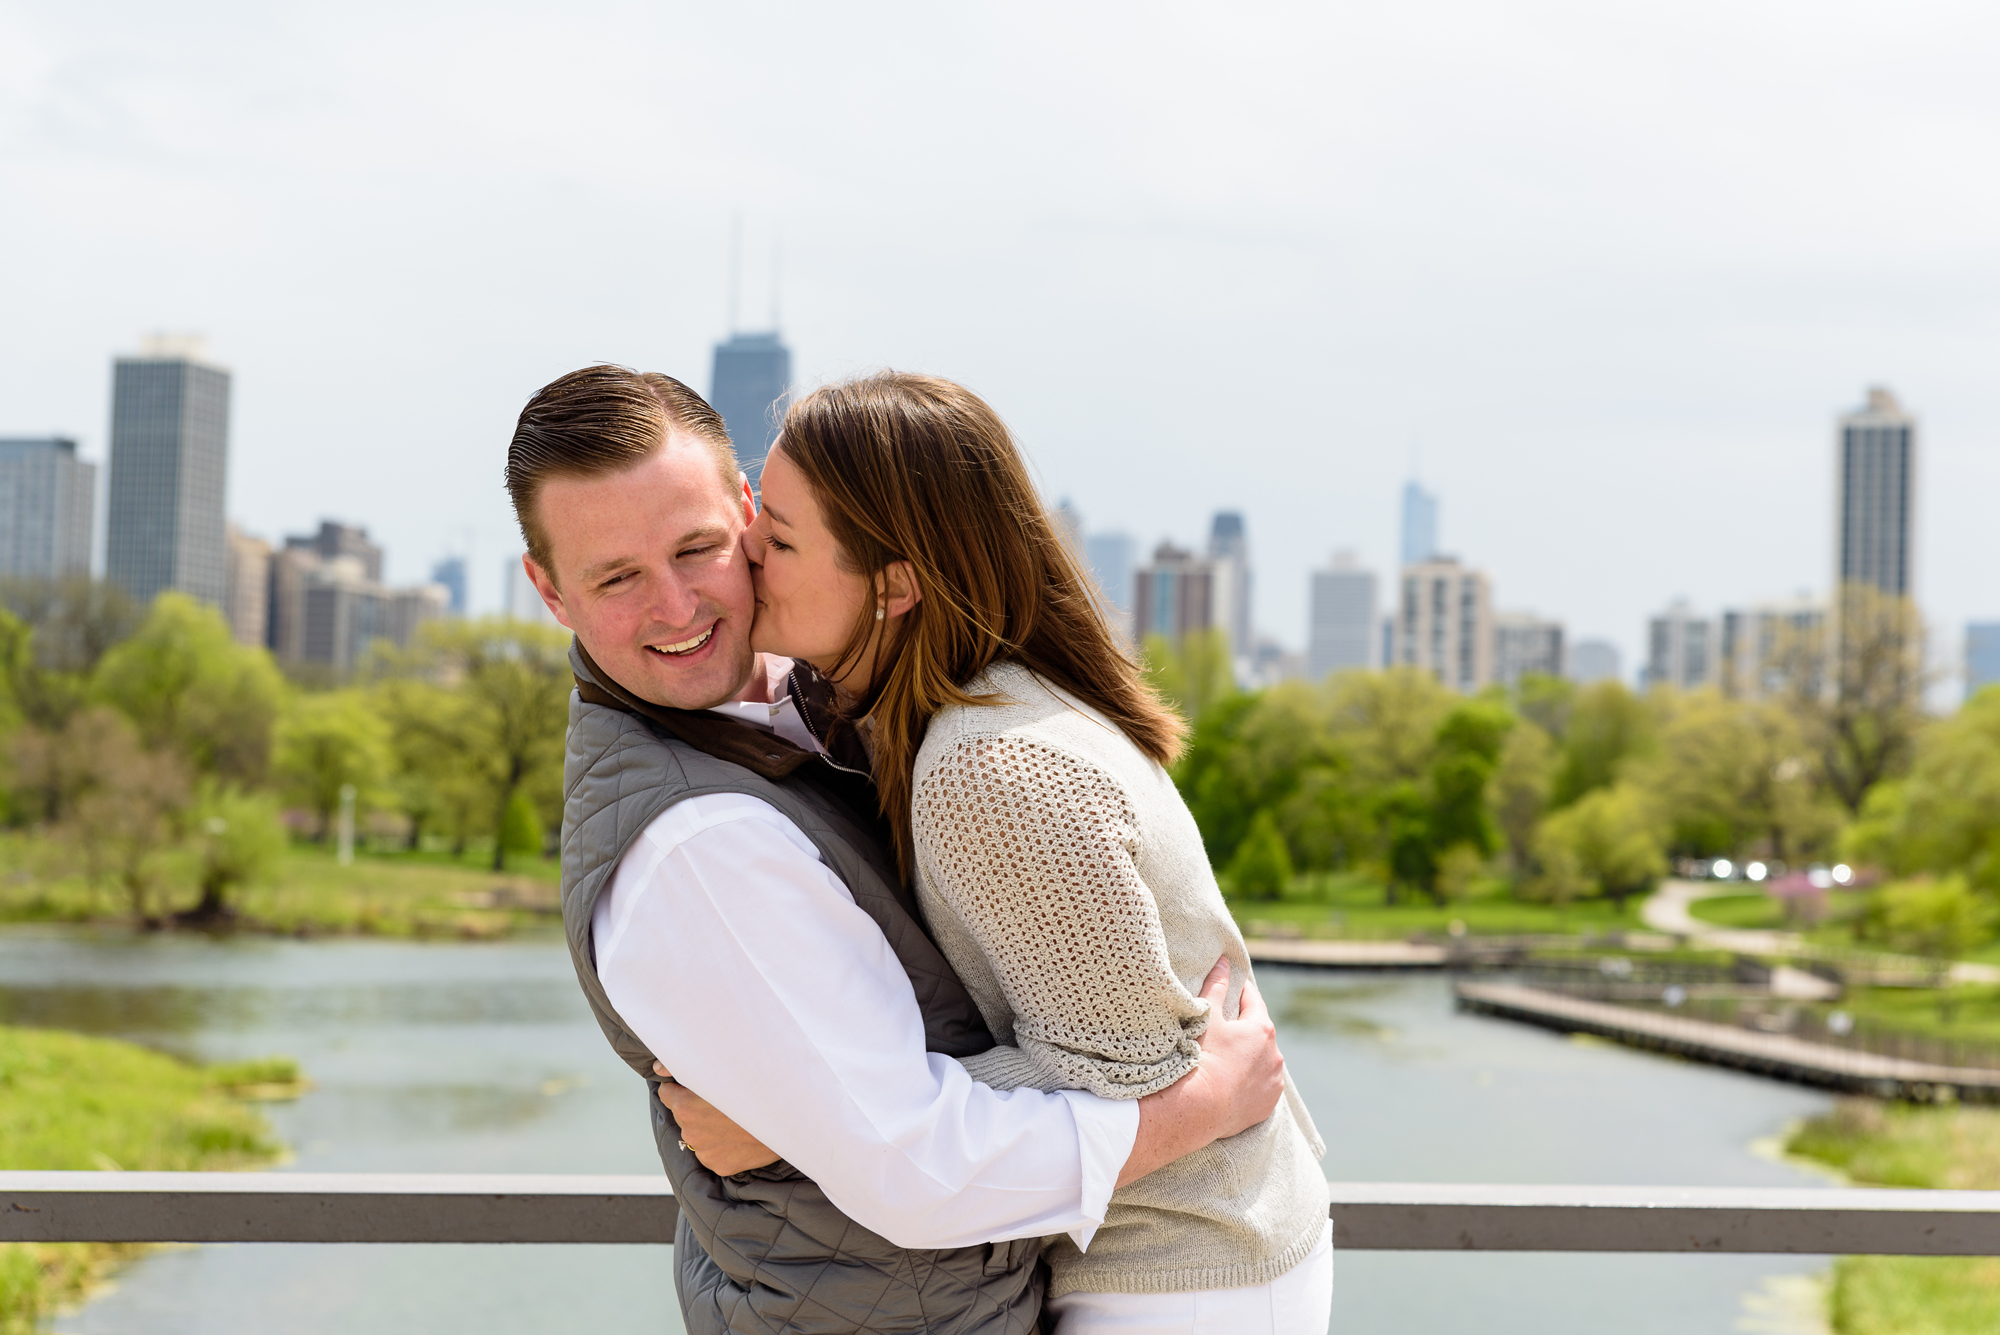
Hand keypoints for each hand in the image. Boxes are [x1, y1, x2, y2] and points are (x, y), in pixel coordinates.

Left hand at [653, 1062, 781, 1175]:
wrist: (789, 1118)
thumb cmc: (755, 1088)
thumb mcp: (719, 1070)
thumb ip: (680, 1068)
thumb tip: (657, 1068)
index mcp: (685, 1107)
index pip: (667, 1094)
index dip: (682, 1088)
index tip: (697, 1087)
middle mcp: (689, 1132)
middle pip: (684, 1115)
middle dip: (696, 1108)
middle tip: (721, 1101)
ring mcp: (704, 1152)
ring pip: (699, 1135)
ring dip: (709, 1127)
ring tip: (734, 1118)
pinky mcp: (719, 1166)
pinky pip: (713, 1152)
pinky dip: (722, 1144)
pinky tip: (739, 1135)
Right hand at [1185, 955, 1285, 1140]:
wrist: (1200, 1107)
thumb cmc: (1203, 1057)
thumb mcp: (1208, 1017)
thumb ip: (1216, 986)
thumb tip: (1223, 962)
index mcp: (1262, 1028)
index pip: (1253, 1000)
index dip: (1242, 992)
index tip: (1235, 988)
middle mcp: (1275, 1053)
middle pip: (1260, 1032)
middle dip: (1246, 1026)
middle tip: (1227, 1026)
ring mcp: (1274, 1080)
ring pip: (1264, 1060)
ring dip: (1252, 1055)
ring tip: (1231, 1057)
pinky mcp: (1269, 1102)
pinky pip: (1263, 1085)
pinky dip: (1253, 1080)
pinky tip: (1237, 1081)